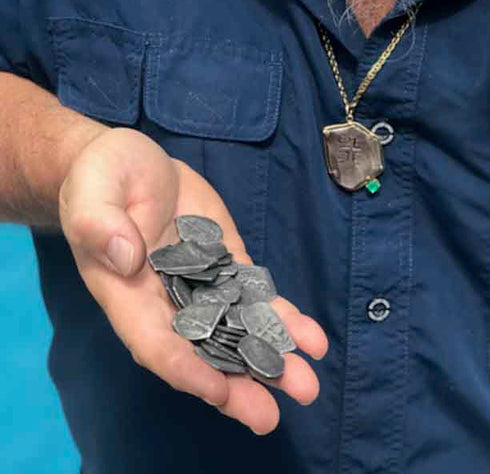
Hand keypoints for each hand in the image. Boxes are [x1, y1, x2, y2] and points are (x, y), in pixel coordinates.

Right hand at [59, 126, 327, 434]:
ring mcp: (200, 282)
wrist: (128, 160)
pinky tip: (311, 338)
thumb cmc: (101, 176)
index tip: (218, 390)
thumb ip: (100, 223)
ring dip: (270, 358)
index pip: (154, 342)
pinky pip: (254, 295)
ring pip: (236, 329)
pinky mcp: (225, 260)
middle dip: (237, 383)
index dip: (185, 368)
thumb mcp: (93, 191)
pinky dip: (281, 317)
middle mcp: (165, 300)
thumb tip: (125, 255)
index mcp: (126, 292)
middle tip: (271, 414)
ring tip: (306, 384)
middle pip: (202, 351)